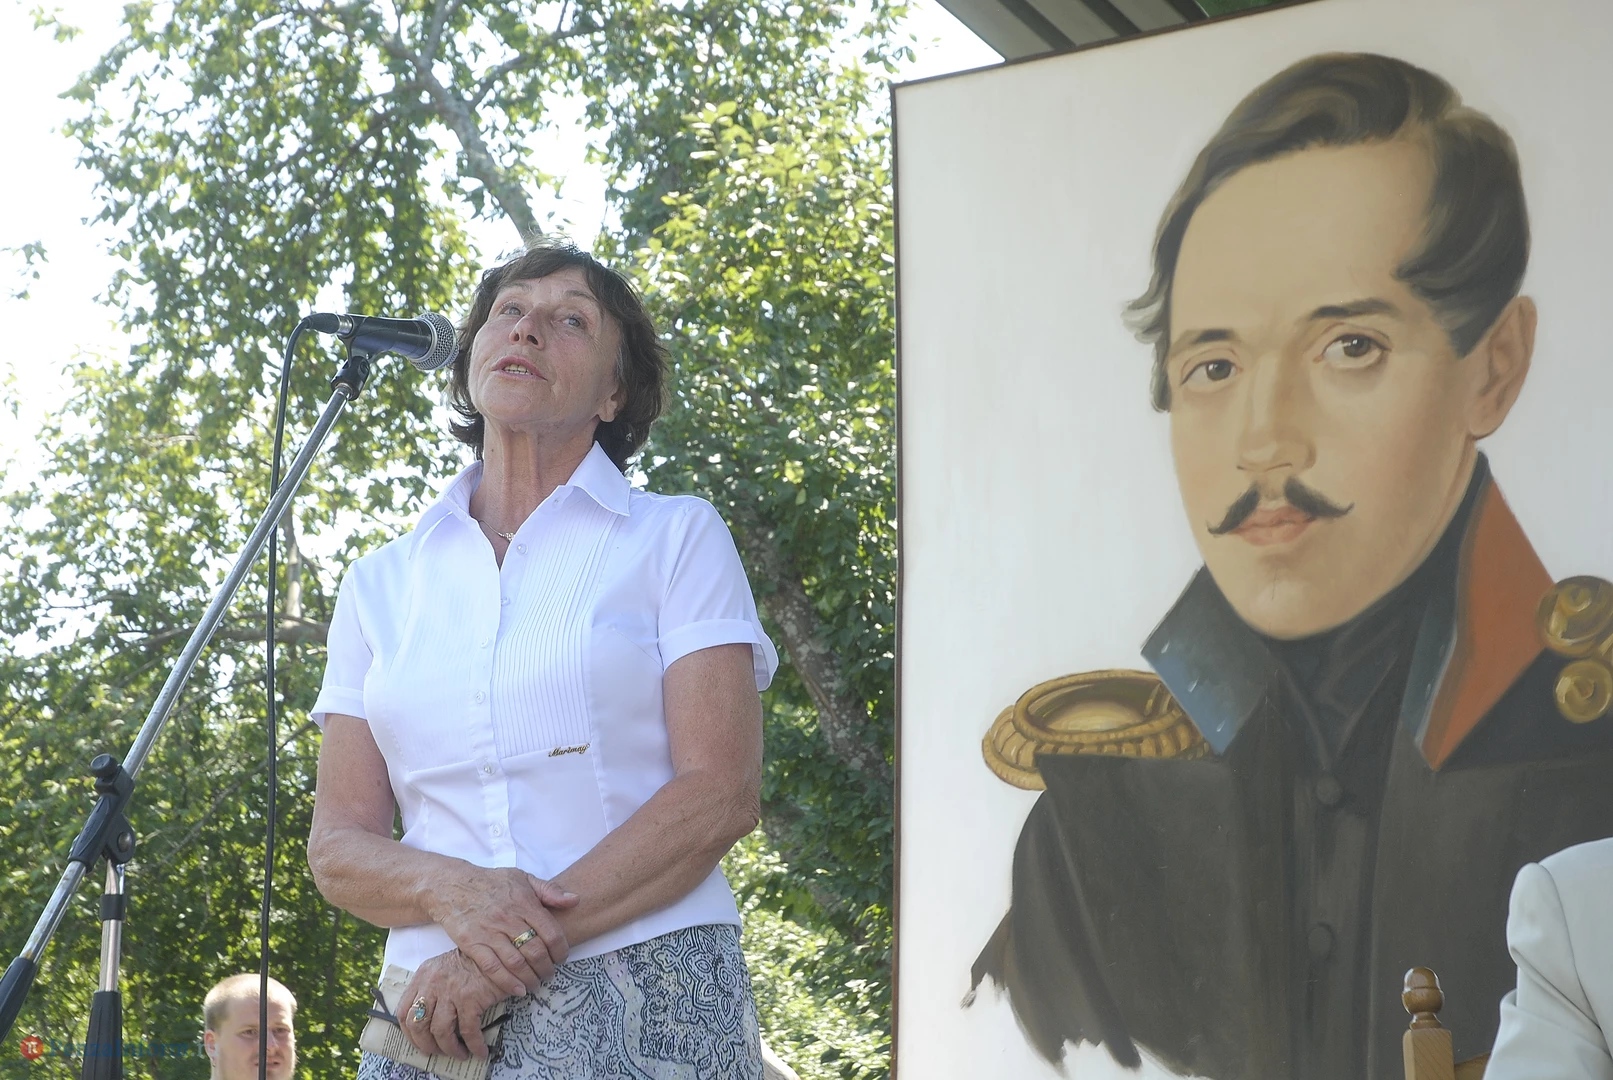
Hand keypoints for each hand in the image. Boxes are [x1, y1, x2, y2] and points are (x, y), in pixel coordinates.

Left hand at [399, 950, 507, 1059]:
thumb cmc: (474, 962)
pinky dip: (474, 1045)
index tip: (419, 1042)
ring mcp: (450, 991)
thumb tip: (427, 1021)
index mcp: (423, 975)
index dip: (409, 1033)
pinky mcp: (470, 998)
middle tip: (437, 1052)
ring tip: (459, 1053)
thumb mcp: (444, 968)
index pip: (404, 1011)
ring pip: (440, 1031)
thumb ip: (431, 988)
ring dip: (449, 1048)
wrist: (501, 953)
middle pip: (417, 1024)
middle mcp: (433, 983)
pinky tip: (479, 1050)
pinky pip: (468, 1031)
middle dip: (426, 1045)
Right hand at [422, 865, 577, 994]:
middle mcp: (508, 918)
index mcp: (524, 902)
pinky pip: (492, 968)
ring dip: (530, 978)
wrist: (453, 886)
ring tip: (536, 984)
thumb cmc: (491, 882)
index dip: (561, 950)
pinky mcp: (472, 944)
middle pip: (536, 951)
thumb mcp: (522, 878)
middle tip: (550, 974)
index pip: (551, 932)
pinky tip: (518, 990)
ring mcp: (489, 932)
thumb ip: (549, 890)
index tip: (562, 958)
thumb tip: (575, 900)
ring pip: (516, 963)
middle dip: (547, 968)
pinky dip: (507, 983)